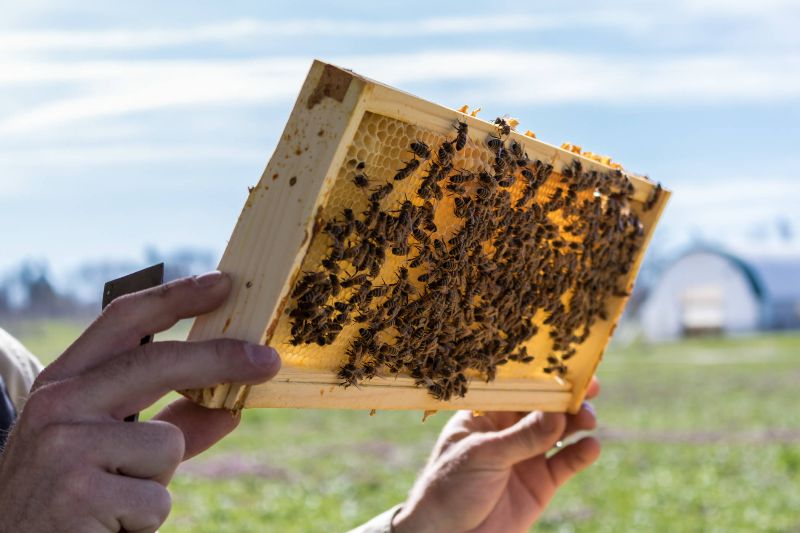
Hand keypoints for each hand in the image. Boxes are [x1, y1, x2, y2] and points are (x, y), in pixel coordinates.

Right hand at [0, 272, 280, 532]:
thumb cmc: (68, 498)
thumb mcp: (108, 449)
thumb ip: (168, 425)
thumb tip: (230, 408)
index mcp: (63, 383)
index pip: (123, 322)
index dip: (176, 297)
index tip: (223, 283)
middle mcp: (57, 405)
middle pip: (158, 363)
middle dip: (222, 359)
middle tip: (269, 360)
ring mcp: (65, 446)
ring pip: (167, 444)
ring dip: (155, 481)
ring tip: (115, 500)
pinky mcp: (79, 492)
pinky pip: (156, 498)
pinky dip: (143, 519)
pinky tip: (107, 524)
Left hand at [393, 379, 599, 532]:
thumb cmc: (449, 488)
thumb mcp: (482, 456)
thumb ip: (521, 437)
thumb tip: (557, 414)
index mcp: (484, 415)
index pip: (517, 389)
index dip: (542, 377)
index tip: (568, 366)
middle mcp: (507, 431)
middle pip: (543, 407)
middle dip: (567, 397)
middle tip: (591, 387)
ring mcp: (525, 456)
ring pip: (559, 432)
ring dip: (577, 422)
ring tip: (589, 419)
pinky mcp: (540, 484)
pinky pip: (566, 463)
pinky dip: (581, 454)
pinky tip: (590, 447)